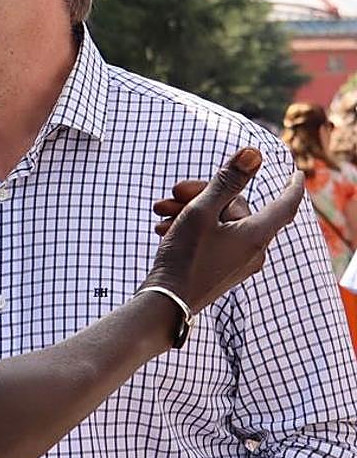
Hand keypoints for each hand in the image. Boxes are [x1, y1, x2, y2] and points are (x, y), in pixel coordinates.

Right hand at [142, 147, 303, 313]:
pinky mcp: (222, 271)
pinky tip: (165, 228)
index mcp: (256, 234)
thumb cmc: (184, 257)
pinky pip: (215, 240)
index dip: (291, 186)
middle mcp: (253, 251)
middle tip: (174, 191)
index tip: (297, 173)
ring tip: (160, 211)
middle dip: (204, 195)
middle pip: (237, 209)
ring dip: (191, 212)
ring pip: (221, 224)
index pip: (286, 203)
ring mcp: (238, 263)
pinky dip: (194, 230)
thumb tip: (254, 154)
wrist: (165, 303)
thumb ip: (228, 181)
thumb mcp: (202, 211)